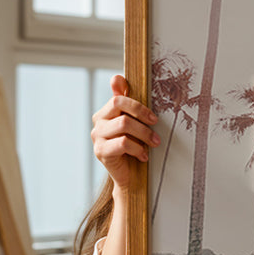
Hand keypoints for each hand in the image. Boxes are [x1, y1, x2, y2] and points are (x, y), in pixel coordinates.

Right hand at [91, 74, 159, 190]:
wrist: (129, 177)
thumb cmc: (134, 147)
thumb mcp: (134, 124)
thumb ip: (128, 103)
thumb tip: (117, 77)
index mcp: (106, 112)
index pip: (118, 98)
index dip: (135, 103)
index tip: (153, 117)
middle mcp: (98, 122)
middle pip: (119, 105)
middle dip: (142, 115)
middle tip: (156, 126)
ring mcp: (97, 137)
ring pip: (124, 124)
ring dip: (144, 134)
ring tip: (154, 143)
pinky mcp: (100, 152)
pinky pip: (123, 143)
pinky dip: (137, 148)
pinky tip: (143, 156)